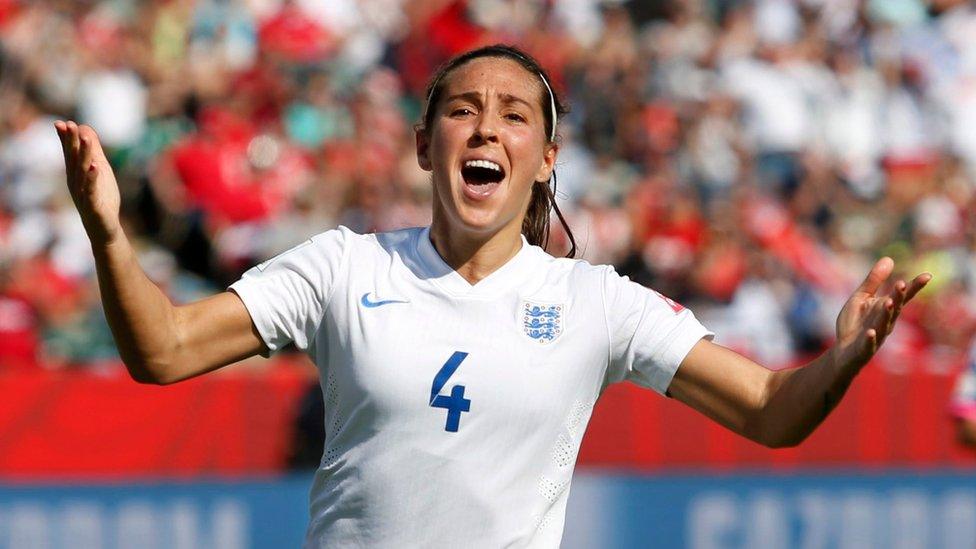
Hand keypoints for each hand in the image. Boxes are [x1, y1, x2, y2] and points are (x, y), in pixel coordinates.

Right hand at [55, 121, 121, 245]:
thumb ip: (93, 151)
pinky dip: (93, 178)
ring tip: (86, 139)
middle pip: (73, 160)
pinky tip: (95, 167)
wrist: (104, 227)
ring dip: (84, 155)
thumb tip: (85, 129)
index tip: (63, 123)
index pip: (70, 153)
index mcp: (76, 174)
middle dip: (71, 142)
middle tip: (69, 125)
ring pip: (83, 172)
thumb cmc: (100, 197)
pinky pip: (91, 190)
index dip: (66, 139)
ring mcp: (83, 193)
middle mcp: (76, 182)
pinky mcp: (93, 205)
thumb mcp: (99, 170)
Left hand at [834, 257, 930, 368]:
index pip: (902, 297)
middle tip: (901, 284)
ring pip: (884, 324)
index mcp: (886, 309)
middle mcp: (885, 322)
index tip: (927, 275)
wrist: (843, 351)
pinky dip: (871, 338)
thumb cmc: (854, 323)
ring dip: (886, 314)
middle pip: (894, 308)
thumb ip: (874, 281)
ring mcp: (876, 335)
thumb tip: (889, 258)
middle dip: (898, 297)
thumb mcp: (861, 298)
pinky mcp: (864, 348)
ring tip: (888, 301)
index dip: (914, 287)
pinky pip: (869, 343)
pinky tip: (871, 332)